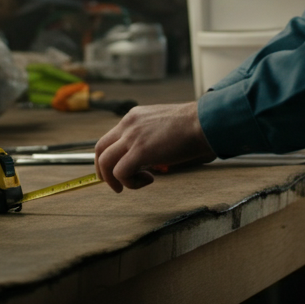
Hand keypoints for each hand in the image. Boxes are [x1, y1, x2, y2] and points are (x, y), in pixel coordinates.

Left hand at [94, 101, 216, 192]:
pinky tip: (148, 180)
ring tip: (130, 186)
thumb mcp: (163, 125)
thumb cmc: (192, 125)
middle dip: (103, 170)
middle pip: (100, 149)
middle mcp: (128, 124)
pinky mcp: (140, 151)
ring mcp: (132, 137)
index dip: (111, 157)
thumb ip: (150, 138)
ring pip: (105, 162)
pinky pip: (120, 172)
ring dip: (114, 180)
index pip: (110, 138)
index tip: (121, 169)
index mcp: (134, 117)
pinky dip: (130, 182)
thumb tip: (147, 160)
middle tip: (115, 183)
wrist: (204, 121)